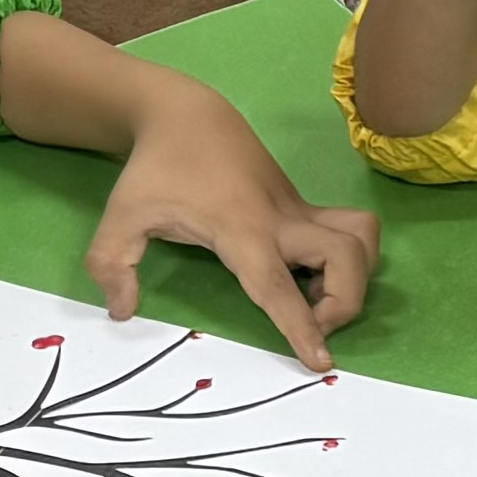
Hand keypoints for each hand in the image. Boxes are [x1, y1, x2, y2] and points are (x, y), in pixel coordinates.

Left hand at [97, 77, 381, 366]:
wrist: (188, 115)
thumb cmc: (156, 168)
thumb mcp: (120, 216)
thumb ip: (112, 264)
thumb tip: (123, 312)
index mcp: (241, 229)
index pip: (277, 285)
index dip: (301, 326)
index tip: (321, 362)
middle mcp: (282, 221)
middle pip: (348, 257)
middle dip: (345, 301)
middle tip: (312, 322)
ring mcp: (299, 211)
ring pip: (363, 237)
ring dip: (356, 275)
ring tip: (314, 294)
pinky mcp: (304, 207)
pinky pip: (351, 232)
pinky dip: (349, 258)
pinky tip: (309, 272)